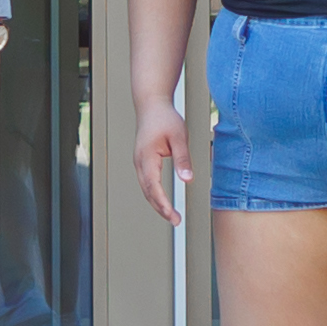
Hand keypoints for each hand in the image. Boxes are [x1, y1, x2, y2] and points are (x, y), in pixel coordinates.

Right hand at [133, 95, 189, 227]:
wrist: (151, 104)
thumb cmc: (165, 118)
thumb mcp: (179, 137)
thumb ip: (183, 159)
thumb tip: (188, 179)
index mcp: (146, 157)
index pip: (153, 186)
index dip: (162, 204)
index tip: (173, 215)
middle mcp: (139, 162)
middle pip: (148, 192)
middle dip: (160, 208)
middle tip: (176, 221)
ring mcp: (139, 162)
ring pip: (146, 189)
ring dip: (157, 203)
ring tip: (172, 215)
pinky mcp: (143, 162)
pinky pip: (147, 183)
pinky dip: (154, 194)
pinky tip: (164, 201)